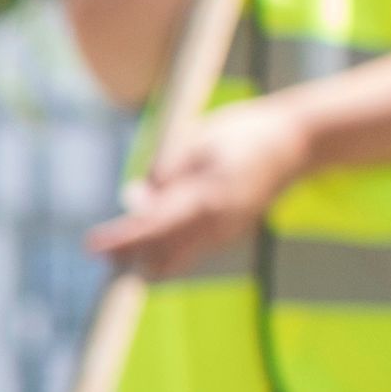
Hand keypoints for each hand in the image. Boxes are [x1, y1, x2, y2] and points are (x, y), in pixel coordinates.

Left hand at [86, 94, 306, 275]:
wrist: (297, 143)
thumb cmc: (243, 132)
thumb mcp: (196, 141)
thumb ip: (164, 172)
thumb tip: (134, 197)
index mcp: (208, 198)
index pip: (154, 227)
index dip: (122, 238)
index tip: (93, 246)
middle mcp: (218, 224)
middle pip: (164, 256)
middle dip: (131, 256)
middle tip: (99, 252)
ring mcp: (227, 232)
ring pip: (178, 259)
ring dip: (147, 255)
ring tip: (115, 251)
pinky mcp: (231, 233)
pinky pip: (192, 250)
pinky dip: (167, 250)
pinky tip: (148, 245)